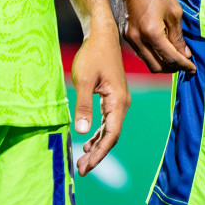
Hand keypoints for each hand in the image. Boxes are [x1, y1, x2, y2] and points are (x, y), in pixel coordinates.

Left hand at [72, 27, 130, 176]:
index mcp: (118, 101)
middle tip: (82, 169)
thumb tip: (82, 132)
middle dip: (98, 154)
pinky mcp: (113, 97)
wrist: (101, 35)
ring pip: (110, 130)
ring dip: (97, 145)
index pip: (111, 135)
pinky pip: (108, 121)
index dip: (100, 153)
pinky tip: (89, 142)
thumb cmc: (92, 55)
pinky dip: (99, 133)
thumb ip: (84, 106)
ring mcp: (118, 100)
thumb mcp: (83, 80)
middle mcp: (122, 103)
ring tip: (83, 160)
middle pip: (112, 135)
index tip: (87, 166)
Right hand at [116, 0, 193, 72]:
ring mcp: (127, 37)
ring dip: (162, 62)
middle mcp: (136, 38)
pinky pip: (139, 51)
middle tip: (185, 63)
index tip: (193, 69)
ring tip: (175, 55)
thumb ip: (178, 36)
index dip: (184, 65)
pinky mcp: (124, 33)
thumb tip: (184, 54)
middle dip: (172, 68)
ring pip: (147, 60)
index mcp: (151, 32)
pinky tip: (162, 46)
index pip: (170, 58)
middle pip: (156, 66)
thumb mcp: (174, 10)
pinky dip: (152, 53)